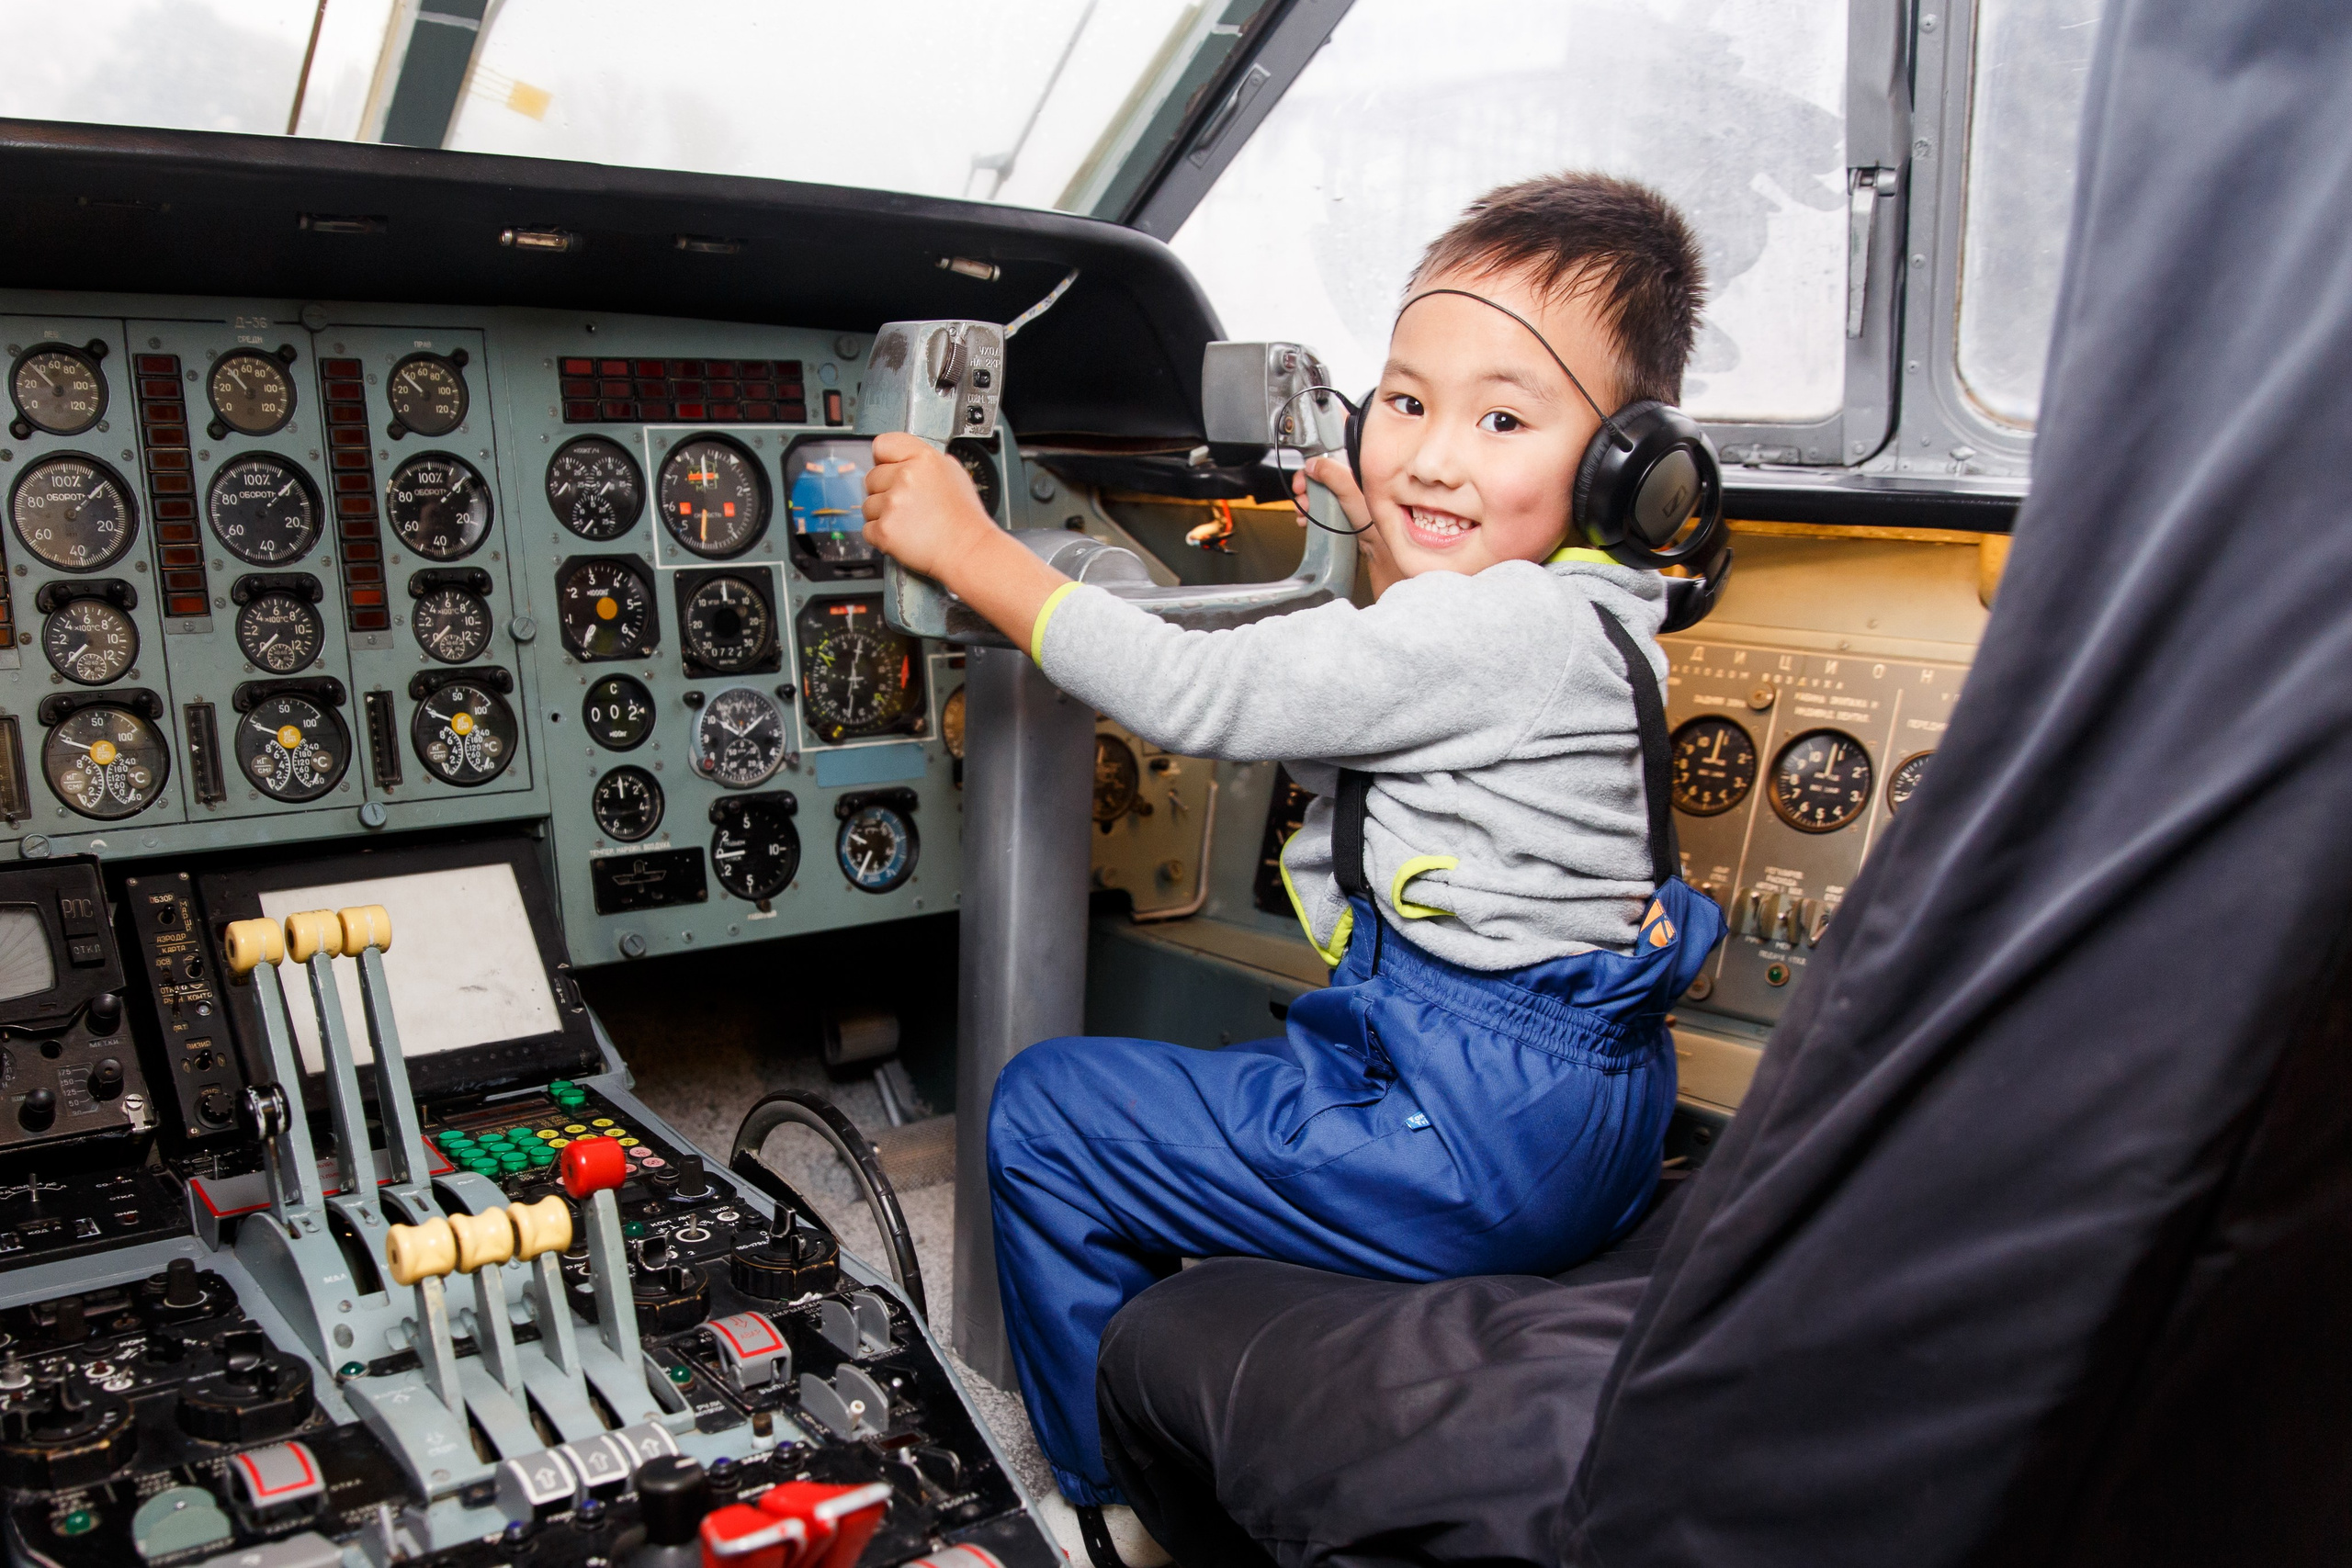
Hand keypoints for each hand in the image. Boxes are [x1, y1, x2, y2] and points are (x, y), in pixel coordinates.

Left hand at [862, 433, 997, 580]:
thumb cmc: (964, 518)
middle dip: (884, 491)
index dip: (884, 460)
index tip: (889, 469)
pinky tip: (902, 535)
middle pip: (871, 477)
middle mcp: (906, 476)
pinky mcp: (884, 529)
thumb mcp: (955, 474)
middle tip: (907, 505)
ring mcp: (893, 503)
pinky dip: (881, 536)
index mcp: (923, 458)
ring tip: (908, 522)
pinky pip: (867, 529)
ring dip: (882, 515)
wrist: (968, 550)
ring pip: (868, 505)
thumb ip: (930, 461)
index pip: (882, 445)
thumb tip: (913, 457)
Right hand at [1292, 455, 1371, 530]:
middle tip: (1303, 501)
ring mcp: (1341, 503)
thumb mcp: (1349, 487)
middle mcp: (1345, 485)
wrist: (1377, 546)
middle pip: (1315, 483)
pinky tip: (1307, 522)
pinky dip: (1309, 518)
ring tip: (1304, 515)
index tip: (1301, 483)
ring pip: (1315, 499)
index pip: (1322, 465)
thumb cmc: (1372, 519)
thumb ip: (1330, 472)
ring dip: (1304, 507)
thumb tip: (1311, 464)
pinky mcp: (1338, 517)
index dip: (1308, 473)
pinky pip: (1318, 514)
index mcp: (1349, 472)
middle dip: (1304, 493)